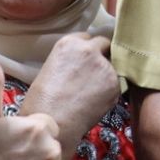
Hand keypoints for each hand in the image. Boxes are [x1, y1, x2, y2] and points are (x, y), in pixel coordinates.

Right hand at [25, 33, 120, 158]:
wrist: (53, 121)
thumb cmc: (43, 100)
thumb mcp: (53, 67)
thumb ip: (72, 59)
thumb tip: (85, 64)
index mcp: (70, 42)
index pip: (88, 38)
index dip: (88, 49)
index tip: (86, 59)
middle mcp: (90, 49)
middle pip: (104, 44)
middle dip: (102, 54)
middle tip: (95, 72)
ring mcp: (104, 66)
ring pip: (111, 65)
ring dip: (106, 74)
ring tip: (92, 92)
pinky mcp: (115, 83)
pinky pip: (115, 84)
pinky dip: (109, 91)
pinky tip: (95, 101)